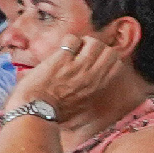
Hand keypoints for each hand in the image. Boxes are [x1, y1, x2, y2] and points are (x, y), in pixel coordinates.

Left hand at [8, 33, 128, 118]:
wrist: (36, 111)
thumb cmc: (56, 112)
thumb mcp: (82, 105)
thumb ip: (90, 92)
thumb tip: (90, 84)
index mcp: (98, 87)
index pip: (116, 64)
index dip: (107, 57)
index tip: (97, 58)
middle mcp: (92, 75)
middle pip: (109, 51)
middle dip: (98, 47)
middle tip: (85, 50)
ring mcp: (78, 66)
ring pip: (94, 43)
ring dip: (84, 42)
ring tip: (74, 47)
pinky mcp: (62, 59)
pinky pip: (73, 40)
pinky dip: (68, 41)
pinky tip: (62, 48)